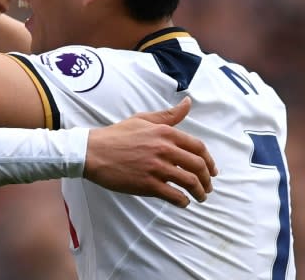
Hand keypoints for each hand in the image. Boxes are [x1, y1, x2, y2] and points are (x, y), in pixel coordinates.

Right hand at [84, 97, 217, 206]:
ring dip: (199, 192)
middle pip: (198, 166)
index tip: (211, 170)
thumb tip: (188, 103)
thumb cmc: (116, 135)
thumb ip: (168, 115)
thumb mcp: (143, 119)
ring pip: (189, 182)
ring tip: (199, 197)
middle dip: (207, 180)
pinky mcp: (147, 184)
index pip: (198, 147)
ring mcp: (156, 167)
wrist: (92, 151)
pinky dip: (183, 201)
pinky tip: (182, 202)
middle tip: (207, 187)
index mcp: (165, 132)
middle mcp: (164, 149)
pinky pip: (174, 195)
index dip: (209, 161)